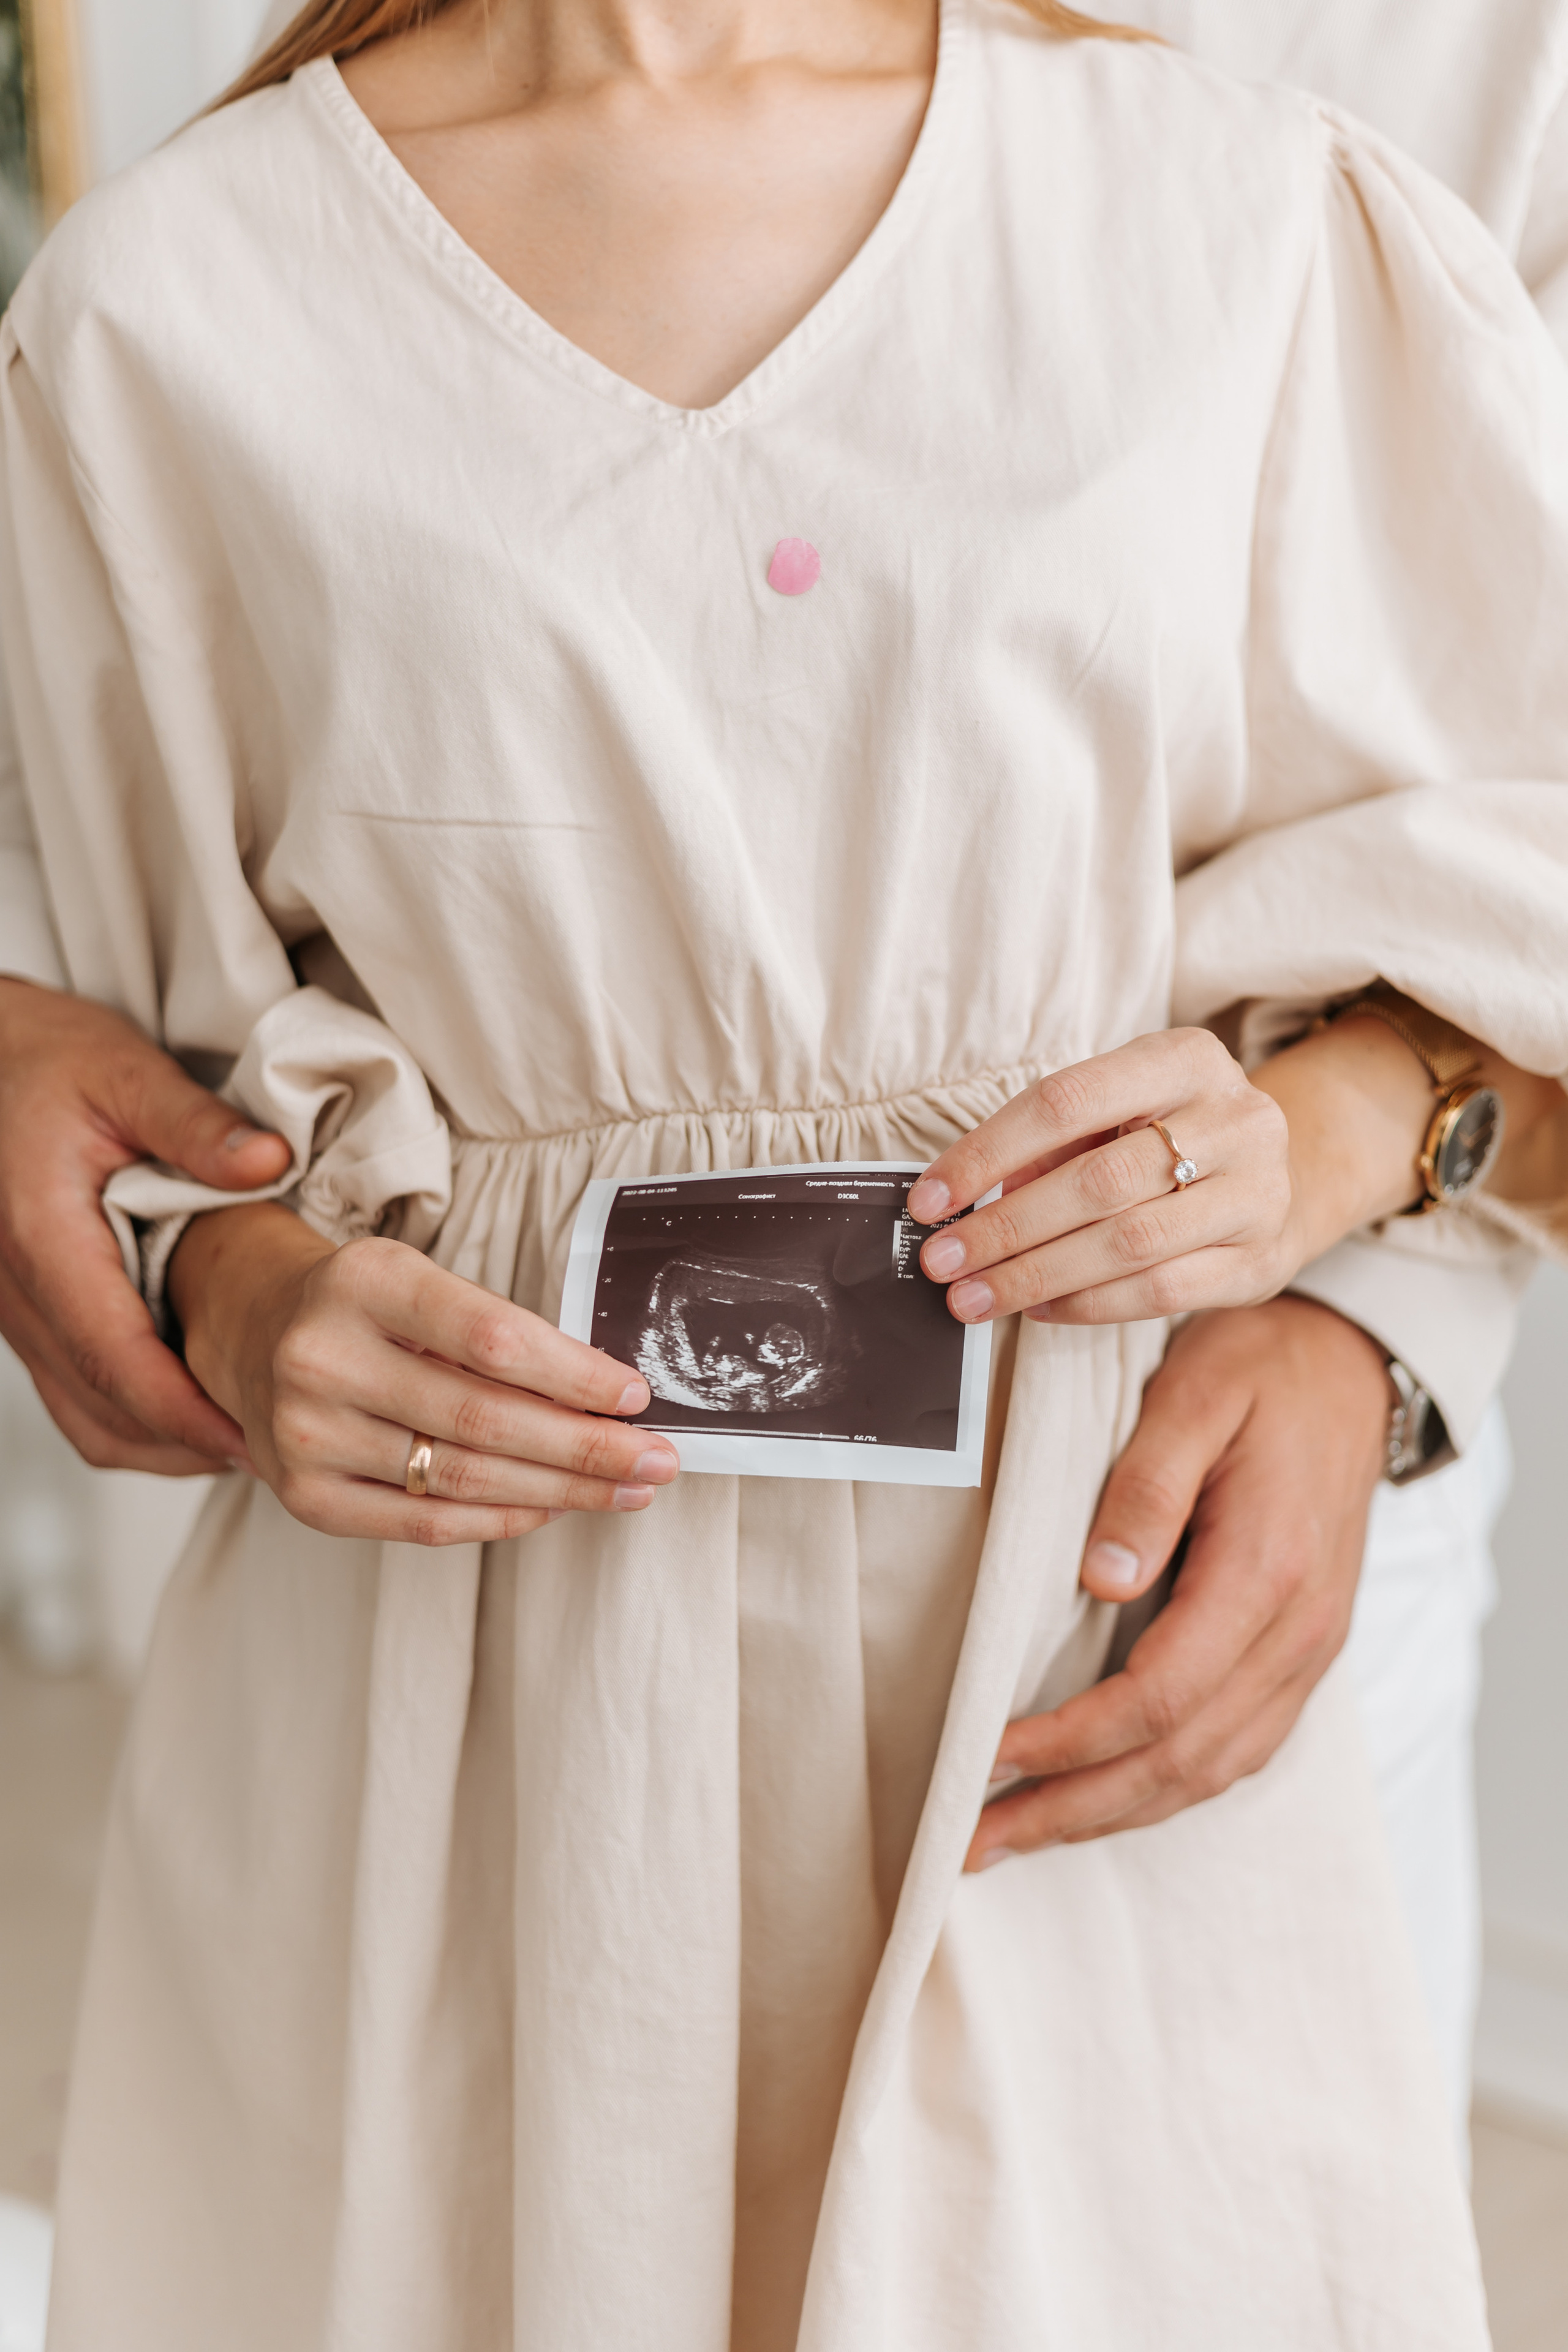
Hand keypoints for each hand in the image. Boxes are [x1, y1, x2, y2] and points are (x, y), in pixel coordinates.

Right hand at [0, 979, 292, 1472]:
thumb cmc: (45, 1057)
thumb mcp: (124, 1070)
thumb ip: (194, 1123)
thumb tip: (267, 1162)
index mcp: (41, 1237)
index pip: (111, 1355)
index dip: (181, 1410)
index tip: (248, 1440)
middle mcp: (16, 1289)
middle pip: (99, 1404)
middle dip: (185, 1443)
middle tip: (277, 1455)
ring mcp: (14, 1309)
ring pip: (82, 1413)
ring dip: (159, 1443)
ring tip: (245, 1446)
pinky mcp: (27, 1312)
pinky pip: (72, 1390)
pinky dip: (131, 1418)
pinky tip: (194, 1412)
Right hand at [168, 1205, 680, 1544]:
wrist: (255, 1333)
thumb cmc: (368, 1309)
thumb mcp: (420, 1283)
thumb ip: (496, 1332)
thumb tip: (610, 1399)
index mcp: (364, 1281)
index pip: (491, 1337)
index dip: (574, 1374)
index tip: (637, 1396)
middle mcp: (323, 1357)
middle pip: (484, 1418)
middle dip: (587, 1447)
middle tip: (658, 1460)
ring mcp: (305, 1433)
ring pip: (461, 1477)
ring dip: (561, 1491)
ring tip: (626, 1490)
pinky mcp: (304, 1496)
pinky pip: (424, 1524)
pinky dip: (502, 1520)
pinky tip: (555, 1510)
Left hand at [907, 1021, 1434, 1326]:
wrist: (1280, 1173)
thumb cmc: (1170, 1136)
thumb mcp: (1119, 1112)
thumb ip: (1052, 1144)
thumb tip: (961, 1201)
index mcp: (1185, 1058)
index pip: (1064, 1101)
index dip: (986, 1152)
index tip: (929, 1199)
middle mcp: (1234, 1118)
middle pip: (1095, 1182)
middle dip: (1005, 1228)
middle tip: (942, 1262)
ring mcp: (1256, 1192)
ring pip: (1128, 1244)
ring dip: (1036, 1275)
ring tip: (974, 1297)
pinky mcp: (1259, 1260)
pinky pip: (1160, 1291)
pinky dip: (1088, 1304)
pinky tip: (1039, 1308)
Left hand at [965, 1295, 1389, 1867]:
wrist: (1350, 1369)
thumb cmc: (1262, 1370)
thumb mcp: (1193, 1396)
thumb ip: (1147, 1485)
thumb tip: (1101, 1577)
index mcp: (1267, 1574)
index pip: (1160, 1697)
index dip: (1070, 1741)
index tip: (988, 1756)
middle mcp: (1299, 1633)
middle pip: (1180, 1760)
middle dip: (1072, 1809)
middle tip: (972, 1842)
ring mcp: (1308, 1653)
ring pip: (1210, 1771)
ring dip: (1109, 1814)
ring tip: (1015, 1837)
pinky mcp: (1301, 1655)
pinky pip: (1235, 1750)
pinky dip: (1163, 1788)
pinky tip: (1101, 1799)